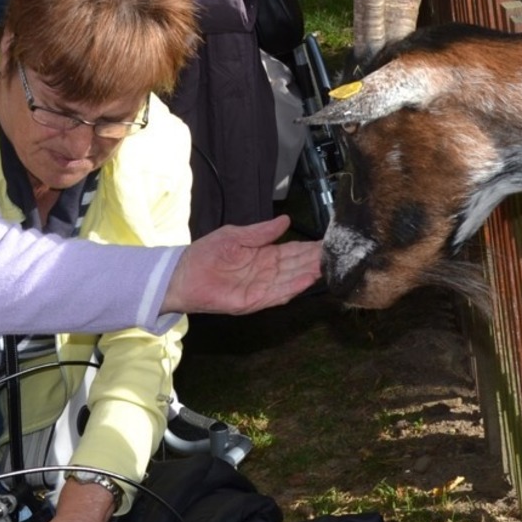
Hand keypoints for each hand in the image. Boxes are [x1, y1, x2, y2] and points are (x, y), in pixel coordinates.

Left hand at [163, 216, 320, 314]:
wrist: (183, 273)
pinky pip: (277, 295)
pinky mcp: (253, 301)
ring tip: (328, 265)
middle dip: (316, 260)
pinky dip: (293, 287)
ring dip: (309, 273)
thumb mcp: (237, 235)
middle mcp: (267, 273)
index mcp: (264, 255)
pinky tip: (307, 278)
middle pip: (296, 266)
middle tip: (338, 253)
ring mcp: (262, 288)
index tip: (329, 241)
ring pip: (291, 280)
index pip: (293, 251)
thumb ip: (262, 232)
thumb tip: (286, 220)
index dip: (310, 247)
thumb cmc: (207, 252)